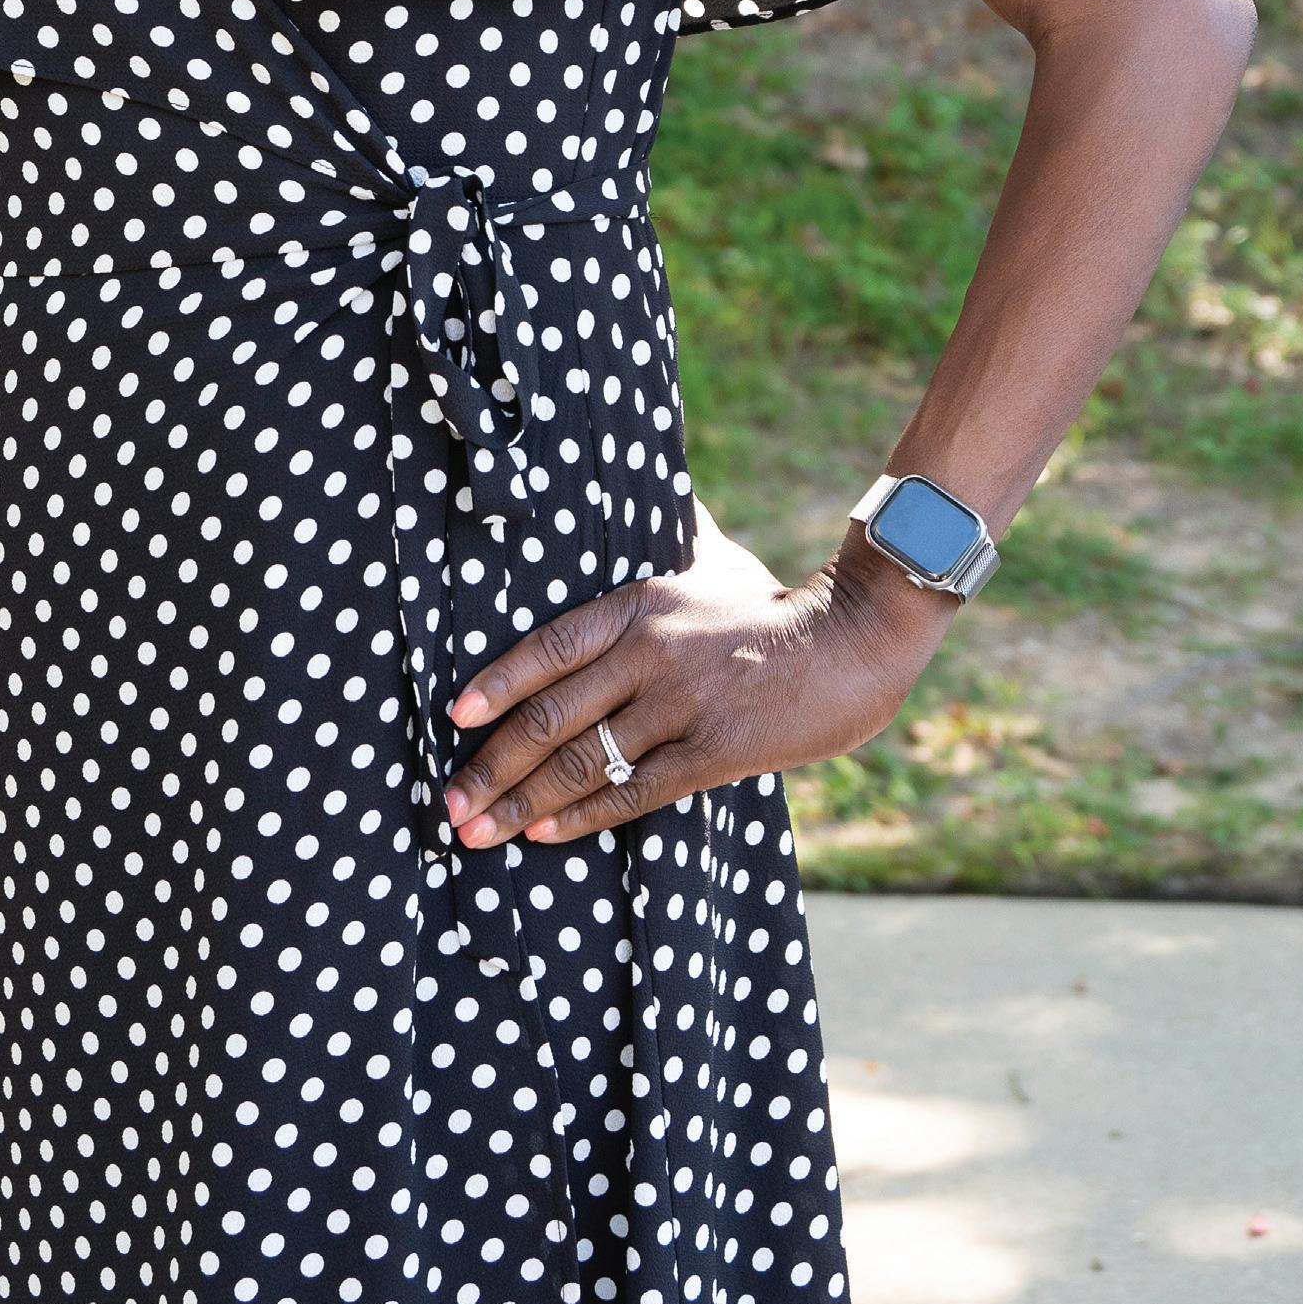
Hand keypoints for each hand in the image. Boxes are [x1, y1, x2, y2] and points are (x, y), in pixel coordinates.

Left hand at [441, 500, 955, 845]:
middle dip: (492, 763)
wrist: (852, 641)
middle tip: (450, 801)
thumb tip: (643, 469)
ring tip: (479, 829)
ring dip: (523, 799)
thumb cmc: (772, 601)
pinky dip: (583, 816)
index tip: (453, 716)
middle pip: (551, 714)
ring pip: (583, 761)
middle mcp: (648, 654)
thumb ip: (665, 533)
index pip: (547, 645)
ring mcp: (679, 705)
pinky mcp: (713, 751)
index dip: (497, 682)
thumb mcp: (708, 557)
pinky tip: (544, 834)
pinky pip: (634, 791)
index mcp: (638, 604)